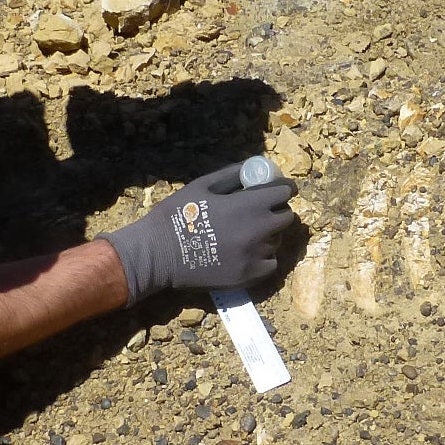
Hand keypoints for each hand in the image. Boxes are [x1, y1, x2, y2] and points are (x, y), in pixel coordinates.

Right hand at [102, 163, 298, 304]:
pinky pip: (270, 264)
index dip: (284, 188)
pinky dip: (264, 257)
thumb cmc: (177, 214)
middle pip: (286, 217)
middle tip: (262, 211)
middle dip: (277, 210)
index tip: (280, 188)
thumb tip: (254, 167)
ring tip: (248, 234)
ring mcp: (255, 255)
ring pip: (277, 241)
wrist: (157, 254)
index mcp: (248, 205)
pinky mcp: (248, 276)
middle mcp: (258, 230)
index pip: (284, 192)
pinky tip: (248, 253)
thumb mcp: (202, 186)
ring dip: (269, 235)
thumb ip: (232, 176)